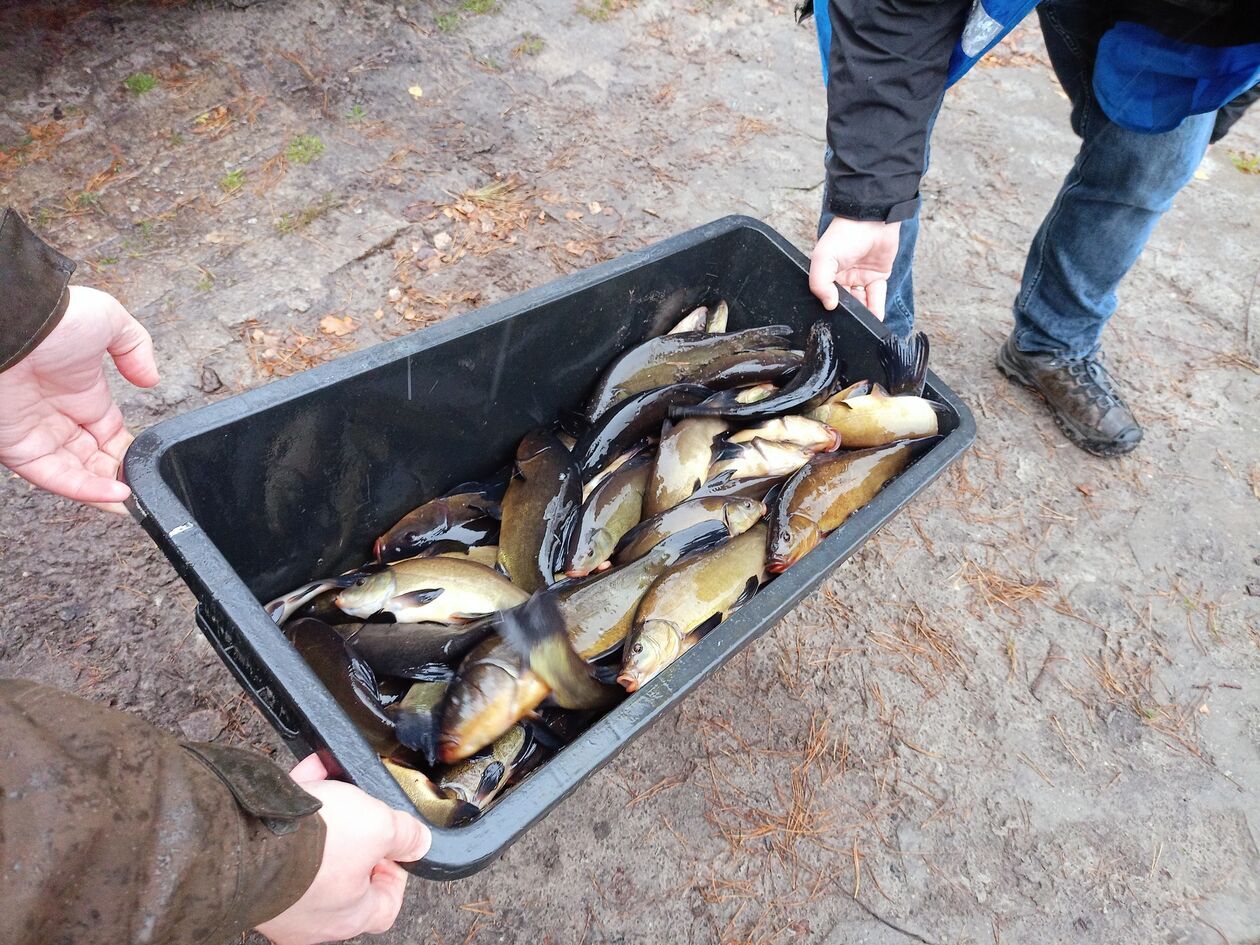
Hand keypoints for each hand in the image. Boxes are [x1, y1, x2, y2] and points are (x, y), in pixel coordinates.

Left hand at [0, 285, 158, 511]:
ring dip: (106, 492)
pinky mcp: (18, 447)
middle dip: (120, 477)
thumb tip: (151, 380)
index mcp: (82, 393)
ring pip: (76, 474)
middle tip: (144, 488)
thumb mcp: (109, 320)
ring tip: (135, 501)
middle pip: (94, 461)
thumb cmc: (53, 317)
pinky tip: (115, 495)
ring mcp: (38, 433)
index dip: (129, 452)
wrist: (12, 322)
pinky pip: (55, 476)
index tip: (149, 464)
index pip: (109, 435)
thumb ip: (136, 348)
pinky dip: (85, 490)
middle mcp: (59, 417)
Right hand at [256, 754, 430, 944]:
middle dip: (355, 833)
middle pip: (347, 873)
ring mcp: (280, 897)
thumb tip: (420, 843)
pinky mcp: (253, 872)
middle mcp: (311, 917)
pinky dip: (295, 807)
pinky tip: (305, 775)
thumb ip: (406, 836)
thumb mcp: (379, 827)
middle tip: (359, 807)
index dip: (395, 870)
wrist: (244, 837)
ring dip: (324, 814)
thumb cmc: (314, 846)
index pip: (384, 905)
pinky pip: (282, 837)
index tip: (393, 843)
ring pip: (313, 851)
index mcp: (348, 917)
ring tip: (330, 781)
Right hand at [808, 217, 900, 319]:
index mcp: (826, 272)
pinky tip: (874, 319)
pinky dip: (876, 308)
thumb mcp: (823, 257)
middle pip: (843, 301)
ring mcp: (860, 277)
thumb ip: (820, 283)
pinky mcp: (877, 276)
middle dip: (845, 313)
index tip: (829, 320)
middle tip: (848, 324)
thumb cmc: (845, 234)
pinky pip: (876, 297)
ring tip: (862, 324)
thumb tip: (829, 305)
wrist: (873, 219)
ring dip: (862, 314)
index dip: (827, 306)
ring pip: (860, 301)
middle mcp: (842, 276)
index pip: (824, 294)